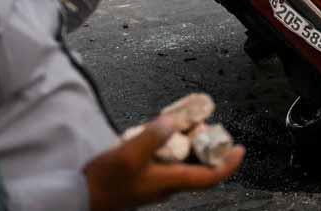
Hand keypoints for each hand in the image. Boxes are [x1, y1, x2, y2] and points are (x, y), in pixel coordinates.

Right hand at [85, 116, 244, 210]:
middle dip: (208, 146)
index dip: (229, 164)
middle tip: (208, 125)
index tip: (241, 149)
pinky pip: (166, 161)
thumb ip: (153, 136)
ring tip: (187, 123)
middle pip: (198, 167)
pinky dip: (170, 146)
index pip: (211, 177)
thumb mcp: (129, 155)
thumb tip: (174, 122)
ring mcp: (155, 183)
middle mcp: (167, 185)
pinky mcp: (143, 178)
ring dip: (189, 144)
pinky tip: (159, 132)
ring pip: (182, 162)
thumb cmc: (104, 182)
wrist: (79, 198)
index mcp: (171, 182)